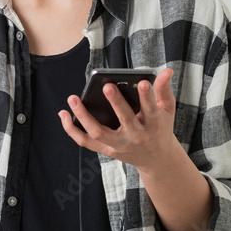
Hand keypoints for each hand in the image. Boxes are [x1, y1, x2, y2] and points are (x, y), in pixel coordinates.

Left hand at [58, 68, 177, 171]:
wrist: (157, 160)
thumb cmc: (160, 128)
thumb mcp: (167, 110)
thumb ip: (164, 90)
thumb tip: (166, 70)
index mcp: (154, 124)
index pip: (151, 109)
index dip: (147, 96)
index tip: (142, 82)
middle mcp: (137, 136)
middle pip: (125, 120)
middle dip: (117, 103)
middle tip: (107, 86)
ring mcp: (120, 145)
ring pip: (99, 132)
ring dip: (83, 116)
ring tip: (73, 98)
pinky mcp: (107, 150)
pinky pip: (86, 142)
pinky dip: (72, 130)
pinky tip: (62, 114)